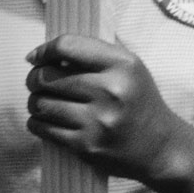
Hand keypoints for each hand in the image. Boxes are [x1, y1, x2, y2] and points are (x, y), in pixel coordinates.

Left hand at [24, 35, 193, 183]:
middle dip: (34, 78)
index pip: (68, 46)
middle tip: (38, 82)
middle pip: (47, 76)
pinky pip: (42, 128)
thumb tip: (47, 55)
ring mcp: (98, 120)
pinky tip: (48, 120)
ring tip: (45, 102)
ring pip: (41, 103)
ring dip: (36, 102)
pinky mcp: (86, 145)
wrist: (159, 146)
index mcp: (123, 65)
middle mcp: (111, 90)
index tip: (35, 57)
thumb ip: (96, 57)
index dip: (45, 50)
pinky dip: (38, 122)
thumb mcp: (130, 69)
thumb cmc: (139, 102)